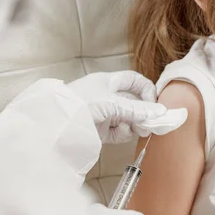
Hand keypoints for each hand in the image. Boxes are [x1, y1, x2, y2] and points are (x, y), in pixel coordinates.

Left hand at [66, 71, 186, 143]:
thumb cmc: (79, 104)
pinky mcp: (98, 131)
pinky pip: (118, 132)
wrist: (53, 126)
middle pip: (133, 102)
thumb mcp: (112, 103)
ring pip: (127, 119)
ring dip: (136, 124)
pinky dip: (124, 133)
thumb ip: (137, 109)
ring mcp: (102, 114)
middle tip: (151, 123)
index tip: (154, 103)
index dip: (146, 90)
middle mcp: (106, 96)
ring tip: (139, 130)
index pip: (134, 81)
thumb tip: (161, 112)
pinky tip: (124, 133)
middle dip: (143, 112)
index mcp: (107, 82)